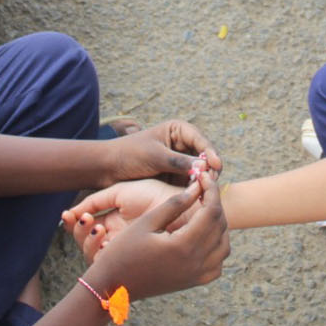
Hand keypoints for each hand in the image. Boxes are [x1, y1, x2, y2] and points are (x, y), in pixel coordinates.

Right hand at [87, 173, 228, 298]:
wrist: (113, 286)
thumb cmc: (123, 251)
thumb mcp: (146, 222)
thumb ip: (174, 204)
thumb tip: (197, 187)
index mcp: (183, 246)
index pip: (211, 211)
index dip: (211, 189)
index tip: (203, 176)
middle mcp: (195, 263)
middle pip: (220, 225)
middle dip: (215, 203)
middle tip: (202, 188)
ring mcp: (197, 275)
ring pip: (224, 244)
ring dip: (218, 224)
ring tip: (203, 208)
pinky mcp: (194, 282)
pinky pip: (217, 262)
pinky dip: (217, 245)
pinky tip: (203, 233)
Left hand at [104, 119, 222, 184]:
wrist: (108, 168)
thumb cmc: (129, 155)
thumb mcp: (154, 157)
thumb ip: (178, 162)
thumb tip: (203, 166)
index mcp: (178, 130)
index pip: (201, 140)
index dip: (211, 152)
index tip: (216, 165)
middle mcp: (183, 144)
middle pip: (205, 155)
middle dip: (210, 168)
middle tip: (212, 182)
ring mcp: (181, 161)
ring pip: (201, 170)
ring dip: (204, 179)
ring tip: (205, 189)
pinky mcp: (177, 176)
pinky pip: (192, 181)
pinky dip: (196, 187)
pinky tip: (197, 195)